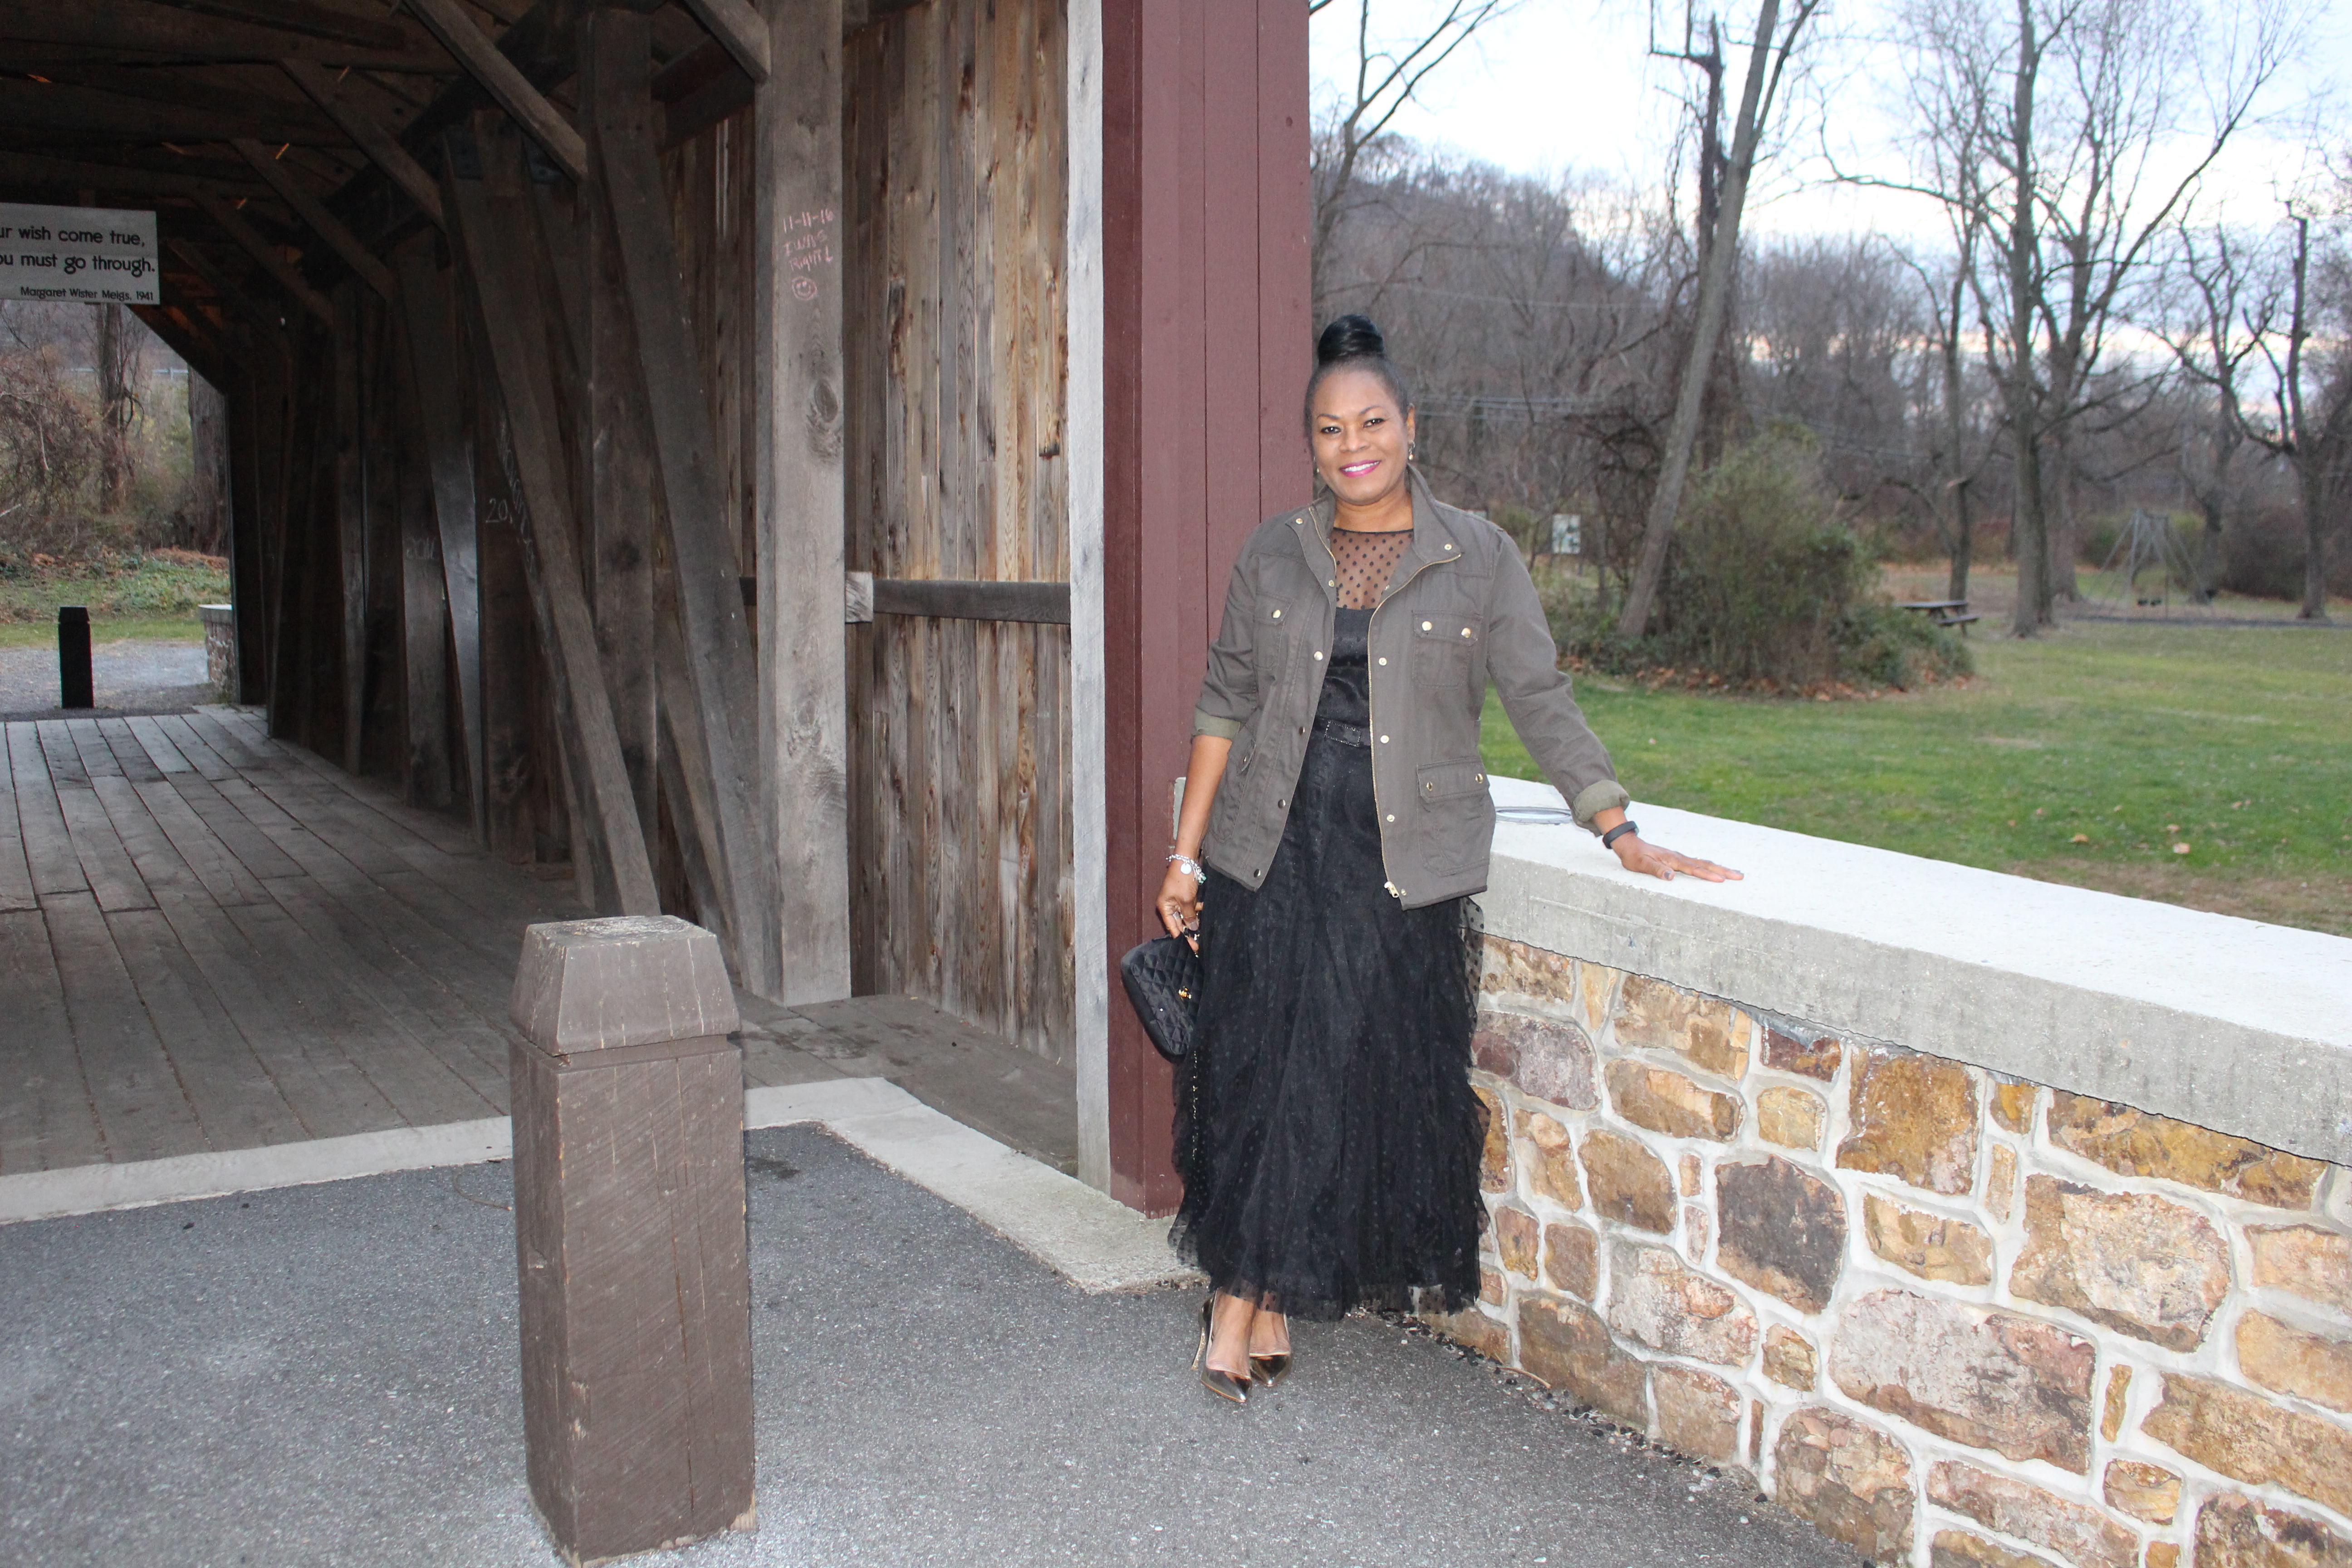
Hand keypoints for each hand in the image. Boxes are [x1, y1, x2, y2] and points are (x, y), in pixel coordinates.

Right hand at [1157, 861, 1203, 944]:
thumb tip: (1193, 928)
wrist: (1187, 859)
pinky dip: (1197, 908)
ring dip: (1195, 918)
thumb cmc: (1182, 878)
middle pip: (1180, 923)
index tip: (1192, 947)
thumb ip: (1189, 915)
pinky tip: (1203, 908)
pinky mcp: (1185, 895)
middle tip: (1199, 942)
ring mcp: (1177, 900)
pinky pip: (1191, 906)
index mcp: (1164, 907)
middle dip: (1190, 930)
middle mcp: (1169, 905)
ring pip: (1187, 915)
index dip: (1182, 938)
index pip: (1173, 928)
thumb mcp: (1186, 900)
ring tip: (1203, 925)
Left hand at [1612, 834, 1741, 883]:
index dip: (1708, 876)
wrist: (1629, 845)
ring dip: (1720, 868)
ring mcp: (1680, 857)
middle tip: (1740, 876)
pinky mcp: (1678, 858)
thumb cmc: (1634, 857)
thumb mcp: (1642, 865)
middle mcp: (1679, 857)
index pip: (1694, 869)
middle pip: (1705, 865)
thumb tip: (1671, 876)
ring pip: (1704, 863)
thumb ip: (1656, 870)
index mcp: (1673, 860)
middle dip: (1723, 871)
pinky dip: (1710, 866)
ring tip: (1735, 873)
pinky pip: (1698, 863)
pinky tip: (1715, 869)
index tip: (1722, 880)